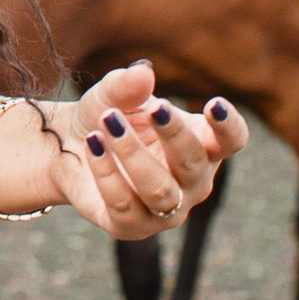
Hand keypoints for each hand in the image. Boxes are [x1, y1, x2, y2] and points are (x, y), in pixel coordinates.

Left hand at [43, 61, 245, 236]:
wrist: (67, 148)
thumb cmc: (106, 118)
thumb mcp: (111, 95)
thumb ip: (127, 85)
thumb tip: (143, 72)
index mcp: (201, 144)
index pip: (232, 140)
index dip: (228, 126)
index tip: (214, 105)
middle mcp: (191, 182)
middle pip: (194, 162)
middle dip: (173, 133)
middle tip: (153, 108)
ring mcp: (165, 210)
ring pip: (159, 190)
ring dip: (133, 154)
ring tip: (107, 121)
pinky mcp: (132, 227)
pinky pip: (123, 204)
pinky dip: (106, 172)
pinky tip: (92, 144)